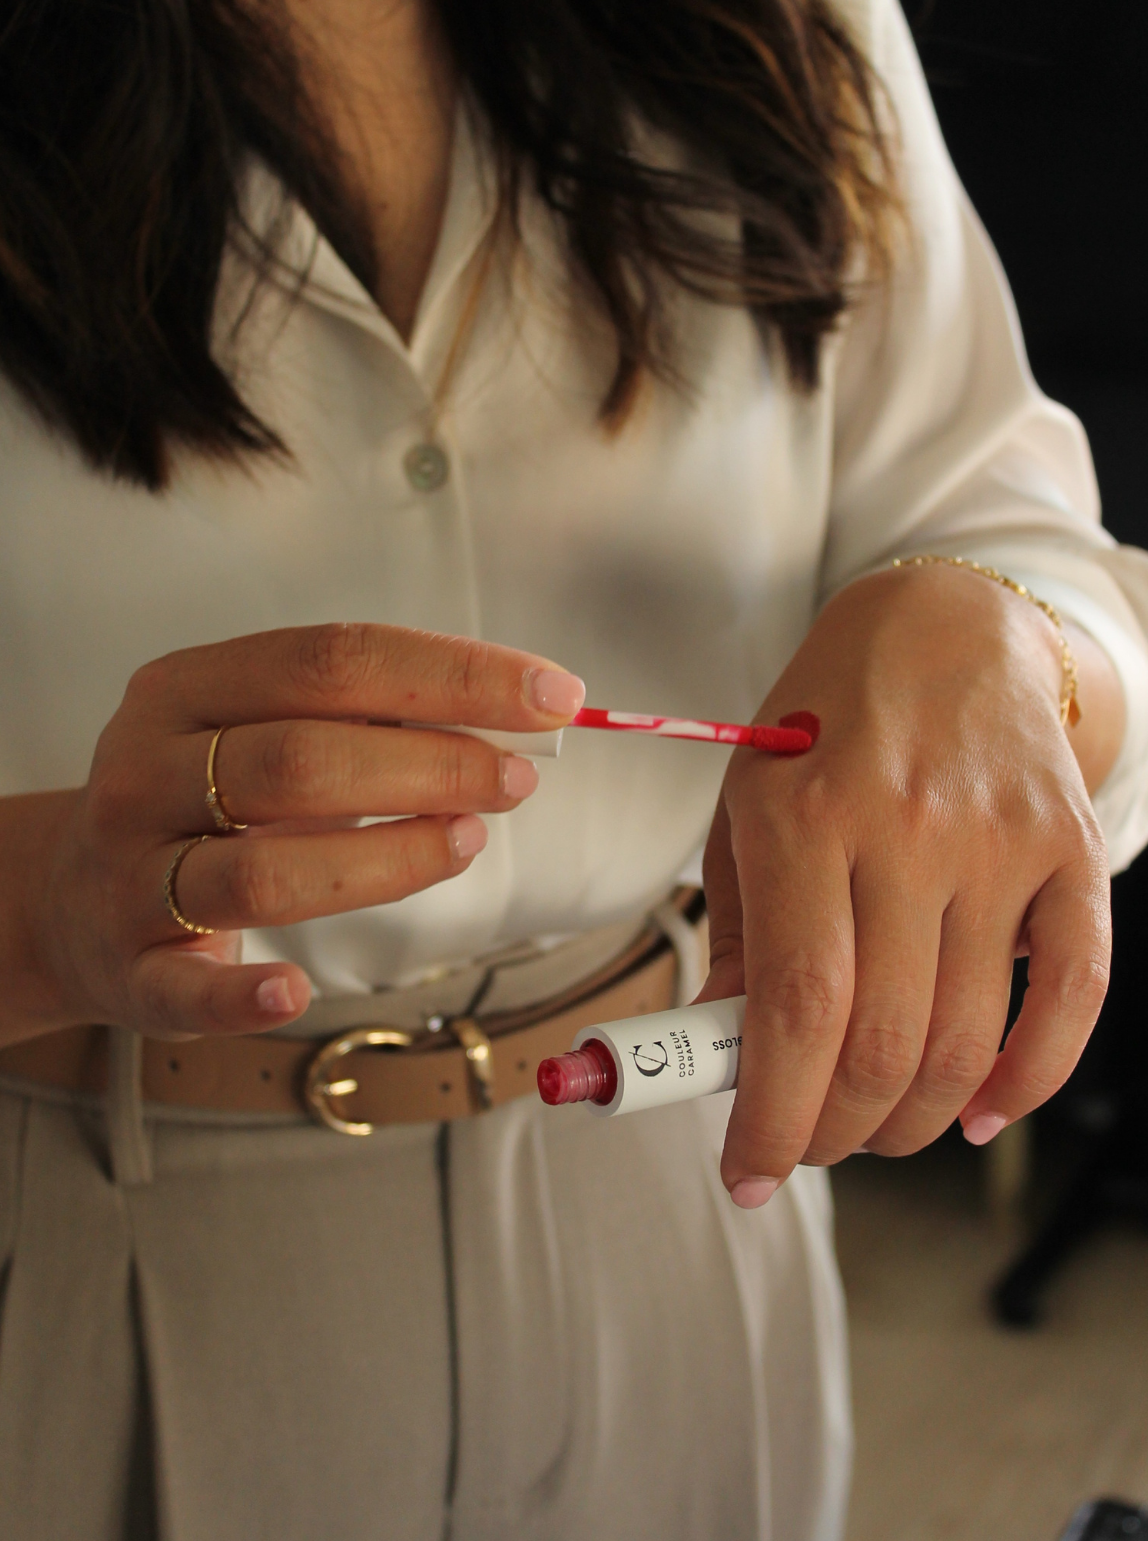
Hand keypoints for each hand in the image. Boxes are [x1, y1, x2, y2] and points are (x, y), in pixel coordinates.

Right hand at [0, 625, 584, 1052]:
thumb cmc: (201, 803)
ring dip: (385, 859)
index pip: (330, 659)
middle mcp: (145, 771)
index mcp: (184, 688)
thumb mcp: (257, 732)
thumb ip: (363, 721)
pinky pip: (185, 987)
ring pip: (263, 869)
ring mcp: (131, 873)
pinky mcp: (128, 968)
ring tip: (467, 841)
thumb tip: (510, 717)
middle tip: (517, 777)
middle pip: (300, 759)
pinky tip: (298, 988)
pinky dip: (242, 993)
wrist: (64, 900)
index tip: (554, 695)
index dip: (452, 673)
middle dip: (432, 763)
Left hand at [700, 563, 1117, 1207]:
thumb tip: (727, 1045)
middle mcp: (905, 833)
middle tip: (809, 1148)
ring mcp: (998, 846)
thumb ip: (736, 926)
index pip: (795, 1009)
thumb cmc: (826, 718)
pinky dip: (1029, 1080)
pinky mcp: (1067, 853)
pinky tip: (981, 1115)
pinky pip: (1071, 996)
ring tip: (875, 1128)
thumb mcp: (747, 799)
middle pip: (879, 1042)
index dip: (772, 1114)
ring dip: (913, 1119)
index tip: (749, 1173)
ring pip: (965, 1040)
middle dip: (836, 1131)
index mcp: (803, 818)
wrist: (947, 625)